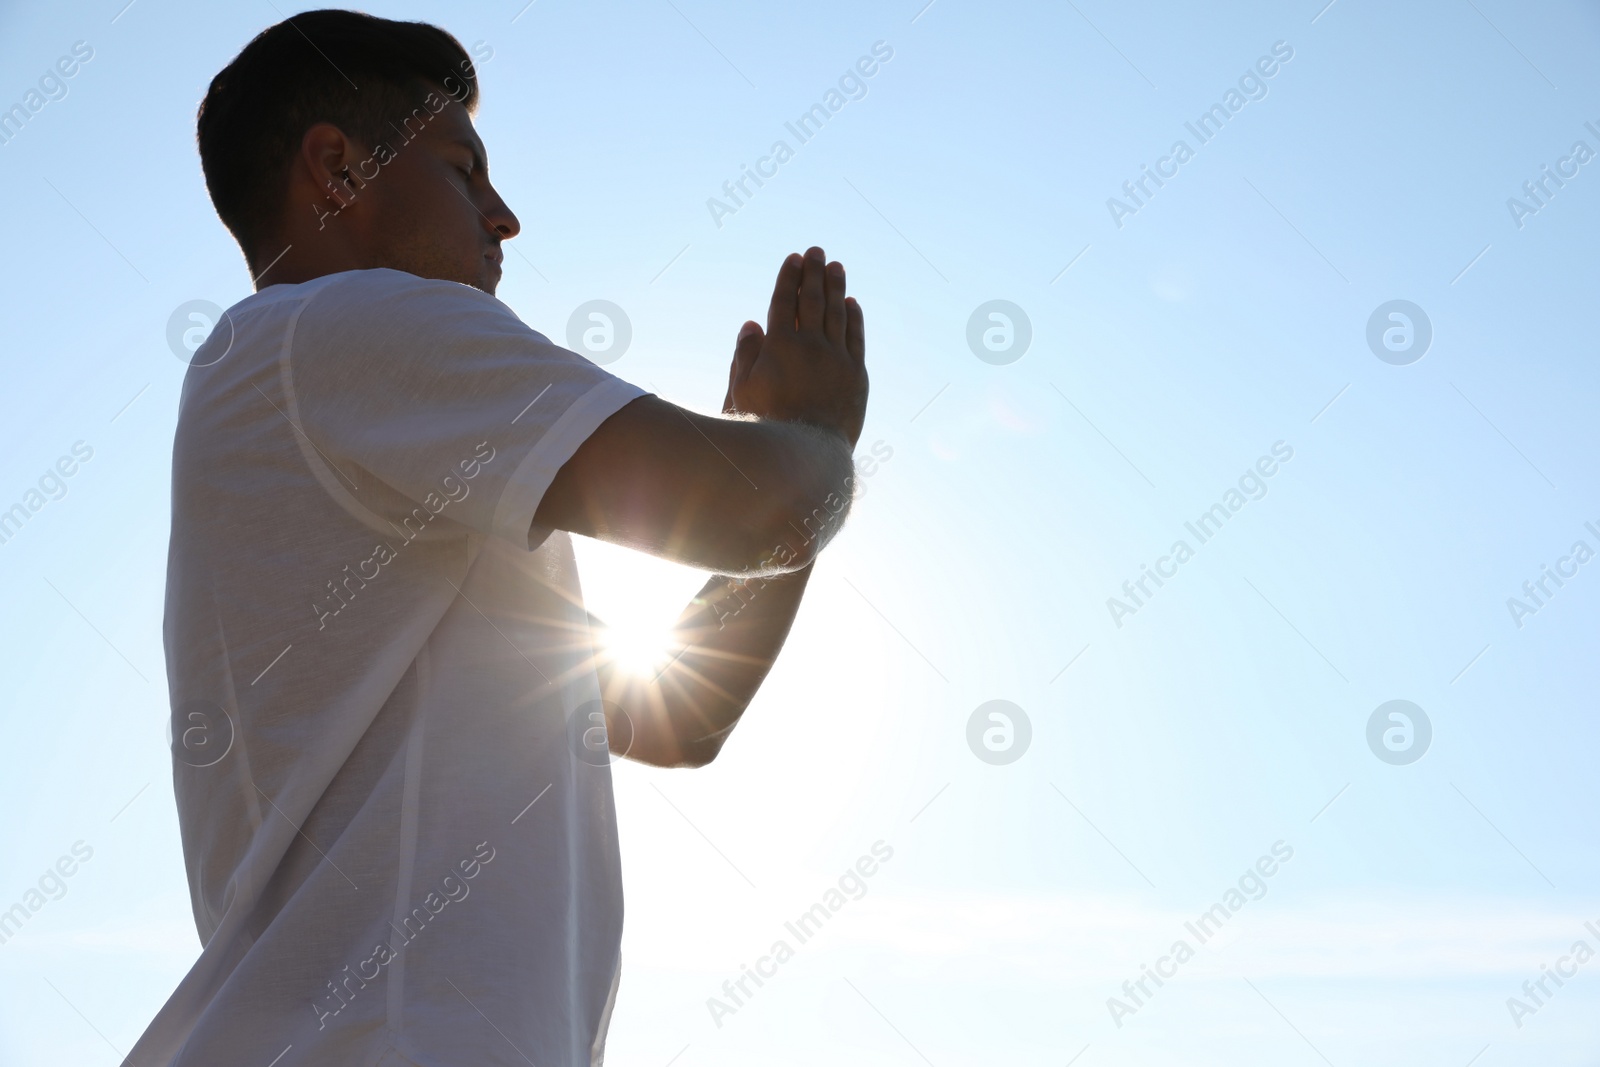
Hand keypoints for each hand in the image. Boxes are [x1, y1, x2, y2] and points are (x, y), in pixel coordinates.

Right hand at [721, 246, 867, 446]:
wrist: (806, 455)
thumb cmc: (765, 426)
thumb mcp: (741, 391)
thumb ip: (745, 355)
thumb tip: (752, 324)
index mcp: (780, 346)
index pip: (784, 302)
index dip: (789, 278)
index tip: (794, 259)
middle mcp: (811, 346)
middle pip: (813, 300)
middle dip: (814, 273)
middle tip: (817, 252)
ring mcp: (837, 359)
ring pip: (838, 313)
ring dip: (837, 288)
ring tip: (837, 268)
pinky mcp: (856, 375)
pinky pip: (856, 338)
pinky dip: (855, 318)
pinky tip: (853, 304)